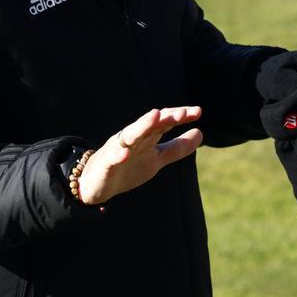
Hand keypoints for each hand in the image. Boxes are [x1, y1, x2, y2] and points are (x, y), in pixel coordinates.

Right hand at [77, 106, 202, 204]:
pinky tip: (124, 154)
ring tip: (155, 116)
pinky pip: (112, 158)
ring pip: (131, 134)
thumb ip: (177, 147)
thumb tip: (201, 133)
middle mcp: (133, 139)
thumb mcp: (157, 158)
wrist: (96, 184)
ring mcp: (118, 149)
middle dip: (165, 117)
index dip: (179, 116)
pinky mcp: (106, 163)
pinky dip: (117, 154)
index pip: (164, 122)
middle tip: (182, 113)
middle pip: (150, 124)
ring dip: (142, 125)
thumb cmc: (128, 167)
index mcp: (146, 137)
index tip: (198, 111)